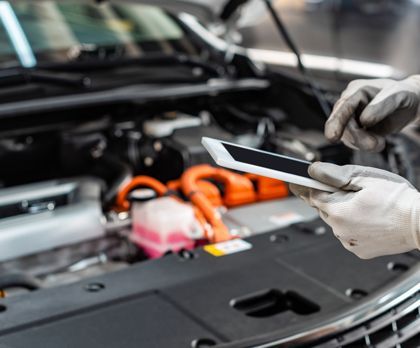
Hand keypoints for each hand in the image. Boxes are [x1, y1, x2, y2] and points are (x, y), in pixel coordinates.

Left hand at [290, 162, 419, 258]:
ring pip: (335, 221)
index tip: (295, 182)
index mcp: (337, 210)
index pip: (310, 196)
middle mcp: (339, 229)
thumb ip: (335, 175)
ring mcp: (348, 241)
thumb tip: (313, 171)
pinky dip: (351, 225)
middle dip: (329, 197)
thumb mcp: (365, 178)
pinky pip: (347, 233)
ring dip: (341, 211)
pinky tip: (368, 218)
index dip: (303, 187)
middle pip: (323, 208)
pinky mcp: (358, 250)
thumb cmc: (398, 200)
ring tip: (364, 204)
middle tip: (346, 189)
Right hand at [325, 76, 419, 151]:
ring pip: (347, 135)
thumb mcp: (396, 95)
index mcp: (356, 90)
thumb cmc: (404, 94)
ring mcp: (352, 118)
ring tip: (380, 143)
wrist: (412, 105)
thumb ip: (381, 106)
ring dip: (362, 143)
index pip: (343, 106)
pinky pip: (354, 142)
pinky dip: (365, 145)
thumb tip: (364, 120)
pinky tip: (378, 141)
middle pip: (343, 124)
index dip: (336, 122)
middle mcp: (350, 104)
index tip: (333, 137)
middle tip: (374, 144)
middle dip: (356, 137)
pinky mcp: (357, 130)